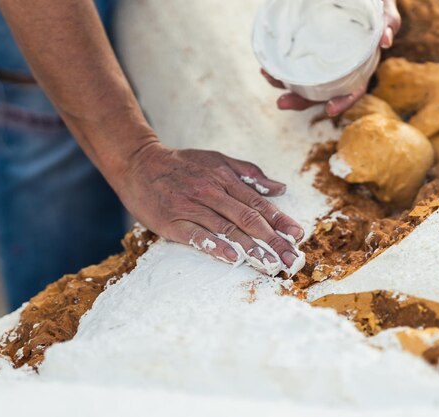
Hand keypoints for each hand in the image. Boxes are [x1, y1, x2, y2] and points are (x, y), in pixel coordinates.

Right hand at [116, 142, 304, 269]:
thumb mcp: (216, 159)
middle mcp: (212, 191)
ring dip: (252, 248)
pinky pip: (199, 236)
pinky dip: (217, 247)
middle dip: (273, 241)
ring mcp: (192, 207)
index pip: (258, 203)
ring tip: (270, 264)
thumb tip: (279, 187)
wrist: (139, 163)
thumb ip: (248, 173)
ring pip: (228, 229)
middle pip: (249, 219)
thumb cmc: (181, 165)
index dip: (280, 220)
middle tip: (291, 259)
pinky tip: (233, 259)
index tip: (298, 235)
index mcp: (225, 178)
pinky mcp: (174, 221)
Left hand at [263, 0, 401, 116]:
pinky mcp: (308, 50)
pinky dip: (280, 66)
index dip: (343, 102)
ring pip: (304, 81)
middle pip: (322, 93)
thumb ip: (388, 22)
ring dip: (284, 84)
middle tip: (281, 102)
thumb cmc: (374, 4)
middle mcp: (340, 69)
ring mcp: (323, 61)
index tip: (329, 110)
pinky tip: (266, 64)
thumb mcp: (383, 9)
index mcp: (361, 65)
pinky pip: (294, 63)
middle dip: (300, 101)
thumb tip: (385, 41)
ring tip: (268, 76)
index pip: (354, 90)